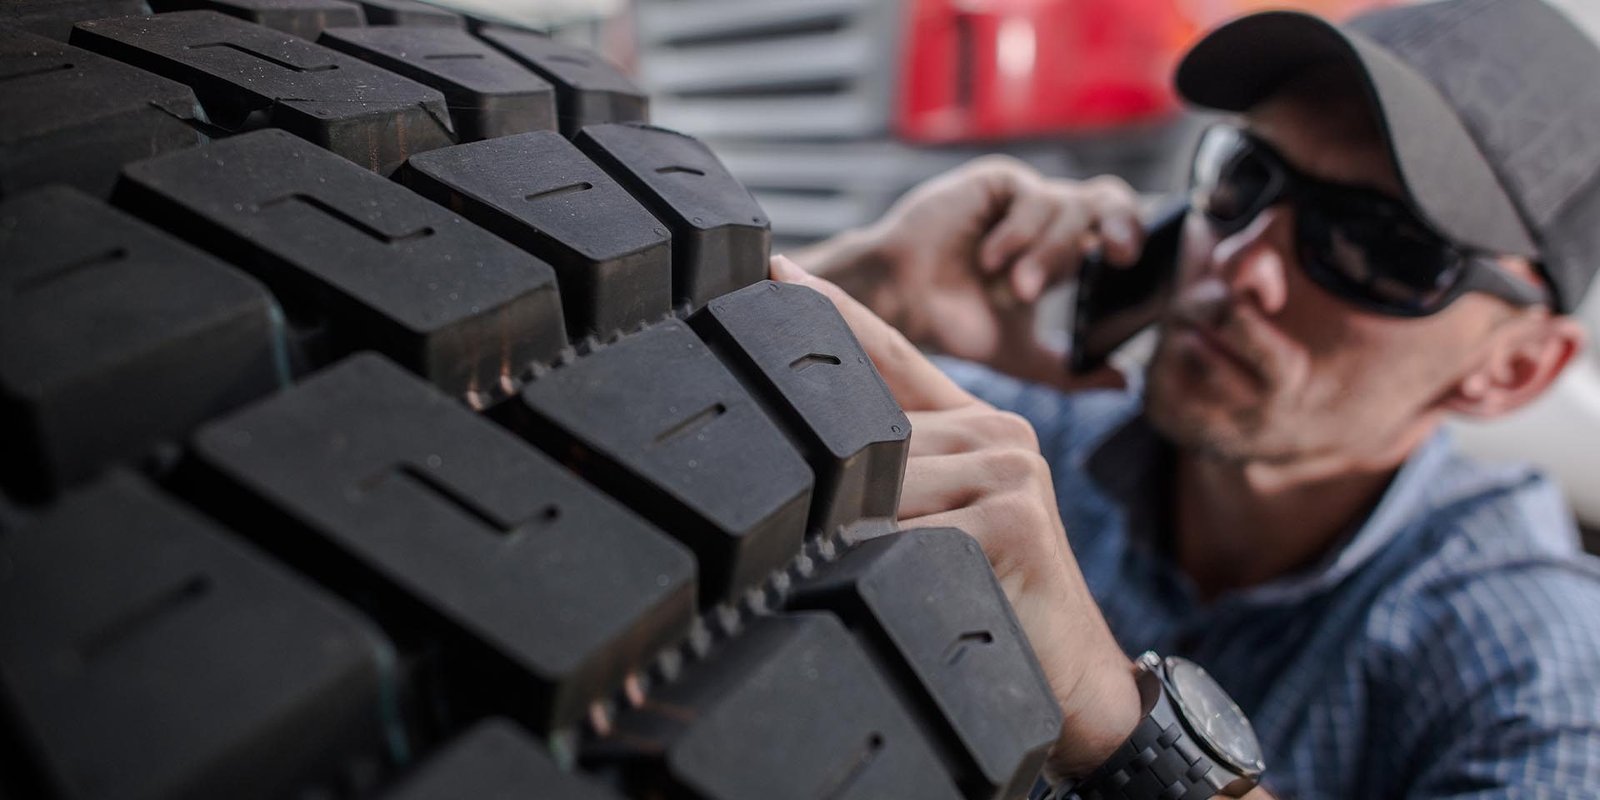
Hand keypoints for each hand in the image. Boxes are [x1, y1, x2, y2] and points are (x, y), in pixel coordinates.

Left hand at [770, 256, 1141, 778]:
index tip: (770, 263)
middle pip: (864, 439)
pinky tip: (898, 602)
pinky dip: (883, 576)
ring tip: (874, 590)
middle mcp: (999, 434)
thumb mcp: (947, 528)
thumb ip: (896, 478)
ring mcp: (1009, 472)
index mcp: (980, 428)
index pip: (892, 355)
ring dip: (853, 546)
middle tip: (808, 546)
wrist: (1080, 688)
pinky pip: (904, 541)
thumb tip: (808, 459)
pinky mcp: (1010, 523)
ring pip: (876, 490)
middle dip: (826, 495)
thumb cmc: (998, 606)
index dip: (830, 309)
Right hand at [809, 157, 1142, 385]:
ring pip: (1070, 207)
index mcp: (1065, 253)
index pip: (1121, 230)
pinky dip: (1019, 233)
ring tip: (1014, 290)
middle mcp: (1050, 221)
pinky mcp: (999, 181)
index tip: (1138, 271)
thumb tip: (1126, 384)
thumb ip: (1073, 372)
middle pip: (1112, 200)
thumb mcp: (1023, 356)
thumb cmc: (955, 324)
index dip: (1137, 241)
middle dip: (1124, 224)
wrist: (901, 305)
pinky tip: (990, 260)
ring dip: (1048, 254)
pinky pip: (1033, 194)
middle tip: (1119, 256)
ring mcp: (1025, 198)